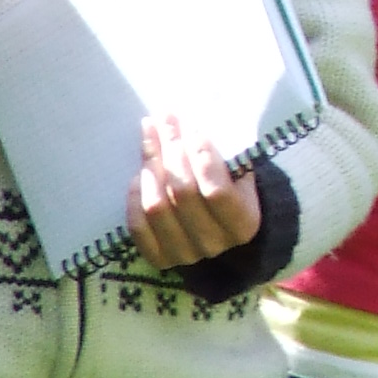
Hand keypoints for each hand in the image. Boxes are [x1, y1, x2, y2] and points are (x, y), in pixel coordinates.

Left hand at [127, 112, 261, 267]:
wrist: (218, 226)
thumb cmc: (230, 186)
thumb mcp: (237, 168)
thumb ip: (219, 150)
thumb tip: (185, 120)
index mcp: (243, 223)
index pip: (216, 190)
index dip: (201, 156)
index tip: (192, 128)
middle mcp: (214, 243)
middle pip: (182, 192)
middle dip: (170, 149)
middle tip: (163, 120)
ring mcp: (185, 254)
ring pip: (157, 206)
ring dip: (150, 165)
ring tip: (149, 137)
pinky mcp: (160, 258)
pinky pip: (138, 226)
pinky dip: (134, 197)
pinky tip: (138, 175)